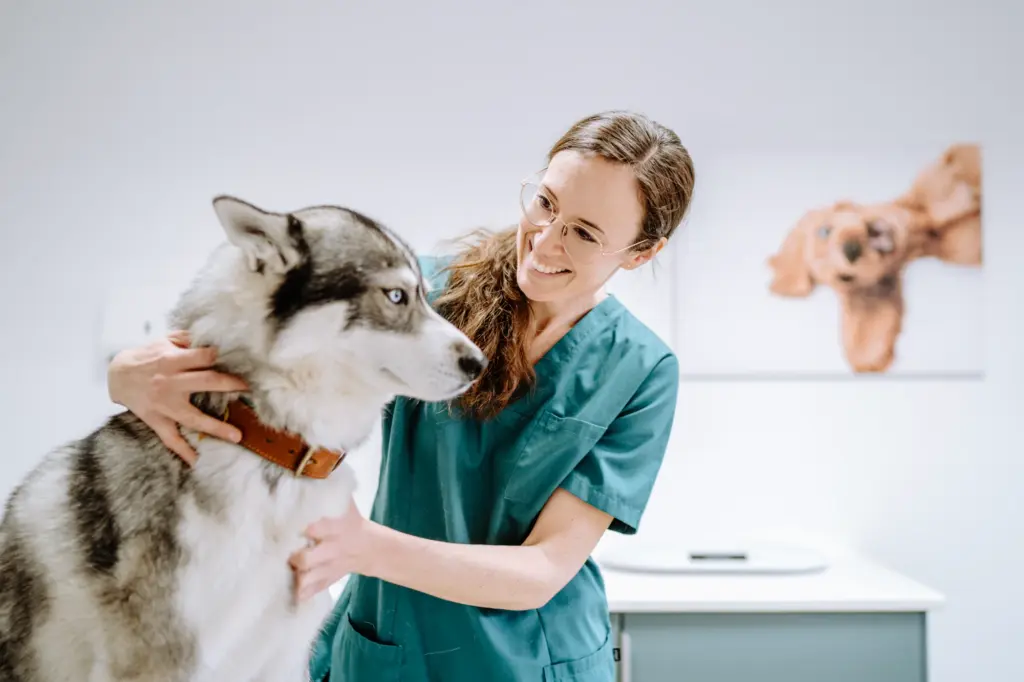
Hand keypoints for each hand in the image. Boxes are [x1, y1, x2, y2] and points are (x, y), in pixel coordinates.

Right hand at [107, 330, 248, 464]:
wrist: (116, 375)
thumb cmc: (147, 356)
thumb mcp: (166, 341)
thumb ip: (190, 340)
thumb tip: (216, 338)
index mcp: (173, 360)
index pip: (204, 357)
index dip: (223, 356)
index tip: (244, 359)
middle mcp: (170, 382)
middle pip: (205, 383)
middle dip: (230, 385)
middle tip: (250, 389)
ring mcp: (163, 404)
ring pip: (193, 417)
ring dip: (216, 428)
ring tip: (237, 437)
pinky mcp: (156, 420)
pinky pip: (170, 438)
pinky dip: (183, 451)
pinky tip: (198, 461)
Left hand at [289, 498, 371, 602]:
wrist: (372, 549)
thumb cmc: (352, 522)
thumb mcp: (347, 505)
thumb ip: (331, 490)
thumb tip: (316, 465)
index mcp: (337, 527)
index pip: (319, 527)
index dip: (303, 528)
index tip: (284, 524)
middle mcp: (333, 549)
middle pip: (310, 558)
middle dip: (295, 558)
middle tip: (281, 551)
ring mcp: (330, 567)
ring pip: (310, 578)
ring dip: (296, 578)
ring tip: (280, 574)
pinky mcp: (328, 579)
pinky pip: (314, 590)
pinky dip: (303, 593)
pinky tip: (292, 593)